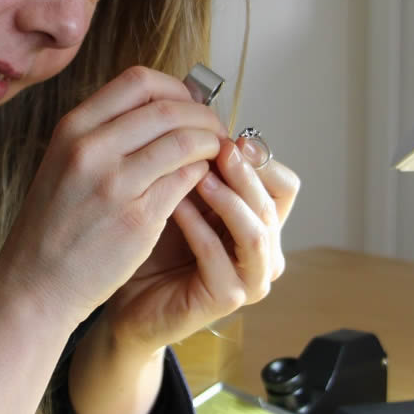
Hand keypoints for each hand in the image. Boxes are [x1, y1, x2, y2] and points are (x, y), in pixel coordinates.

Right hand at [0, 66, 226, 326]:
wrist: (35, 283)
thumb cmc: (54, 225)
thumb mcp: (63, 162)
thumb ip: (105, 133)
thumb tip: (164, 108)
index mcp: (73, 128)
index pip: (138, 81)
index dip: (175, 88)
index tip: (189, 104)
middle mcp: (91, 149)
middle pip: (168, 108)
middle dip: (202, 115)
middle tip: (215, 129)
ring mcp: (115, 184)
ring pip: (185, 142)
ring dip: (210, 144)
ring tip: (215, 154)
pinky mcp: (138, 219)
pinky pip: (187, 180)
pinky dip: (204, 175)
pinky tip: (203, 182)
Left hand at [102, 131, 299, 352]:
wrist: (129, 298)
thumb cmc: (156, 244)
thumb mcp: (184, 194)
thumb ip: (202, 165)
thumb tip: (205, 116)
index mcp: (261, 221)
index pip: (284, 183)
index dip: (261, 158)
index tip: (229, 134)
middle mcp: (265, 249)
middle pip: (274, 202)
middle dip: (245, 171)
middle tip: (217, 146)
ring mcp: (251, 277)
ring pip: (256, 231)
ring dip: (228, 198)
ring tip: (199, 174)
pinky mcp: (227, 297)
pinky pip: (217, 255)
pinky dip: (198, 226)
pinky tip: (174, 206)